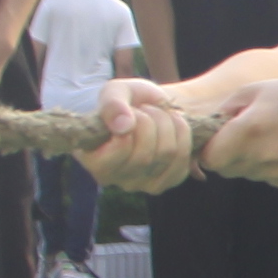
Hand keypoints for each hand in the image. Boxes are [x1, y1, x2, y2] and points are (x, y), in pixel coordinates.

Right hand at [87, 78, 197, 192]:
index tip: (131, 110)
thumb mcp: (113, 93)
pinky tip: (172, 124)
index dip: (133, 125)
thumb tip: (124, 126)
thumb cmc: (124, 102)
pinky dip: (183, 133)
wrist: (147, 107)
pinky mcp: (168, 181)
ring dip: (168, 124)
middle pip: (145, 155)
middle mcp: (115, 179)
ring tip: (157, 114)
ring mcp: (141, 184)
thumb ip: (112, 105)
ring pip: (167, 154)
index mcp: (94, 161)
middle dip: (151, 121)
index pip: (120, 150)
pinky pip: (183, 159)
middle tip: (145, 109)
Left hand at [199, 73, 277, 188]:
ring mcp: (277, 171)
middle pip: (225, 169)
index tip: (218, 137)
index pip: (209, 158)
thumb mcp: (253, 90)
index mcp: (248, 130)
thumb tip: (206, 131)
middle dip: (227, 155)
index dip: (209, 148)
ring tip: (270, 136)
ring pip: (246, 174)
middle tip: (244, 134)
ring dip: (249, 160)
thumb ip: (224, 111)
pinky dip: (269, 166)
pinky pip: (266, 177)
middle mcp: (262, 155)